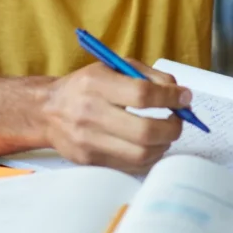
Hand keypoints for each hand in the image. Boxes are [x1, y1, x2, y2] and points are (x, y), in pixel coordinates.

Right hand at [42, 60, 187, 172]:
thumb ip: (149, 75)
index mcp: (96, 85)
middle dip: (172, 127)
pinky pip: (131, 166)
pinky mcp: (90, 161)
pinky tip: (150, 144)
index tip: (184, 97)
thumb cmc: (87, 86)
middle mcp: (90, 114)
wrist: (48, 111)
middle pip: (145, 131)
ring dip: (163, 145)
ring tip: (165, 133)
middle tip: (179, 120)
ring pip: (141, 154)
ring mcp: (89, 142)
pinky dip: (149, 156)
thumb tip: (181, 95)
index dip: (171, 97)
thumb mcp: (114, 67)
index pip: (143, 95)